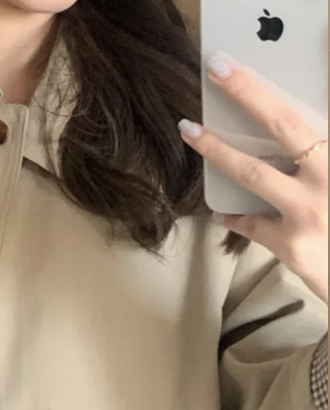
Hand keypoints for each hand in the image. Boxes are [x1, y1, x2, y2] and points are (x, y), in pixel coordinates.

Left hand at [179, 55, 327, 302]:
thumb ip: (320, 159)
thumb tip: (296, 141)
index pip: (302, 114)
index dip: (263, 88)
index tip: (233, 66)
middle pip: (283, 126)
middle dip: (247, 94)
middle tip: (216, 69)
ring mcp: (309, 211)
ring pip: (255, 173)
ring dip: (219, 151)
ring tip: (191, 131)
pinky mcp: (292, 245)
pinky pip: (252, 224)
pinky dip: (235, 216)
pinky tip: (223, 212)